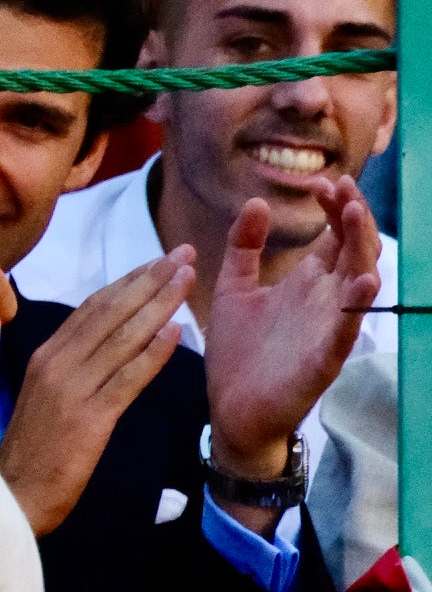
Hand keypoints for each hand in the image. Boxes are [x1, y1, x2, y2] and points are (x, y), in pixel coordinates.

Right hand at [0, 251, 191, 533]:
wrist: (12, 495)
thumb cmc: (32, 452)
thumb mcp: (46, 398)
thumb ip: (73, 369)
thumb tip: (108, 345)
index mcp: (45, 356)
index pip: (92, 307)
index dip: (128, 280)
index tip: (158, 259)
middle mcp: (56, 363)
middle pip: (109, 311)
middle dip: (149, 278)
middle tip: (181, 251)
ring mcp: (72, 389)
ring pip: (122, 336)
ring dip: (158, 303)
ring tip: (186, 277)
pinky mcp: (90, 418)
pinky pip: (127, 378)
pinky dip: (153, 352)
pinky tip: (177, 331)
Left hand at [202, 180, 380, 523]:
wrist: (230, 409)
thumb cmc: (240, 352)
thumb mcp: (235, 288)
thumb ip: (244, 247)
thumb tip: (257, 202)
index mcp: (308, 284)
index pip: (334, 236)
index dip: (334, 208)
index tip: (323, 182)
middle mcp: (325, 302)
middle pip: (353, 251)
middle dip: (353, 218)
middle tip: (343, 188)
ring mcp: (329, 330)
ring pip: (359, 284)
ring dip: (360, 250)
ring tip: (356, 217)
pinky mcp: (323, 361)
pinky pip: (346, 332)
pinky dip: (355, 308)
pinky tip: (361, 283)